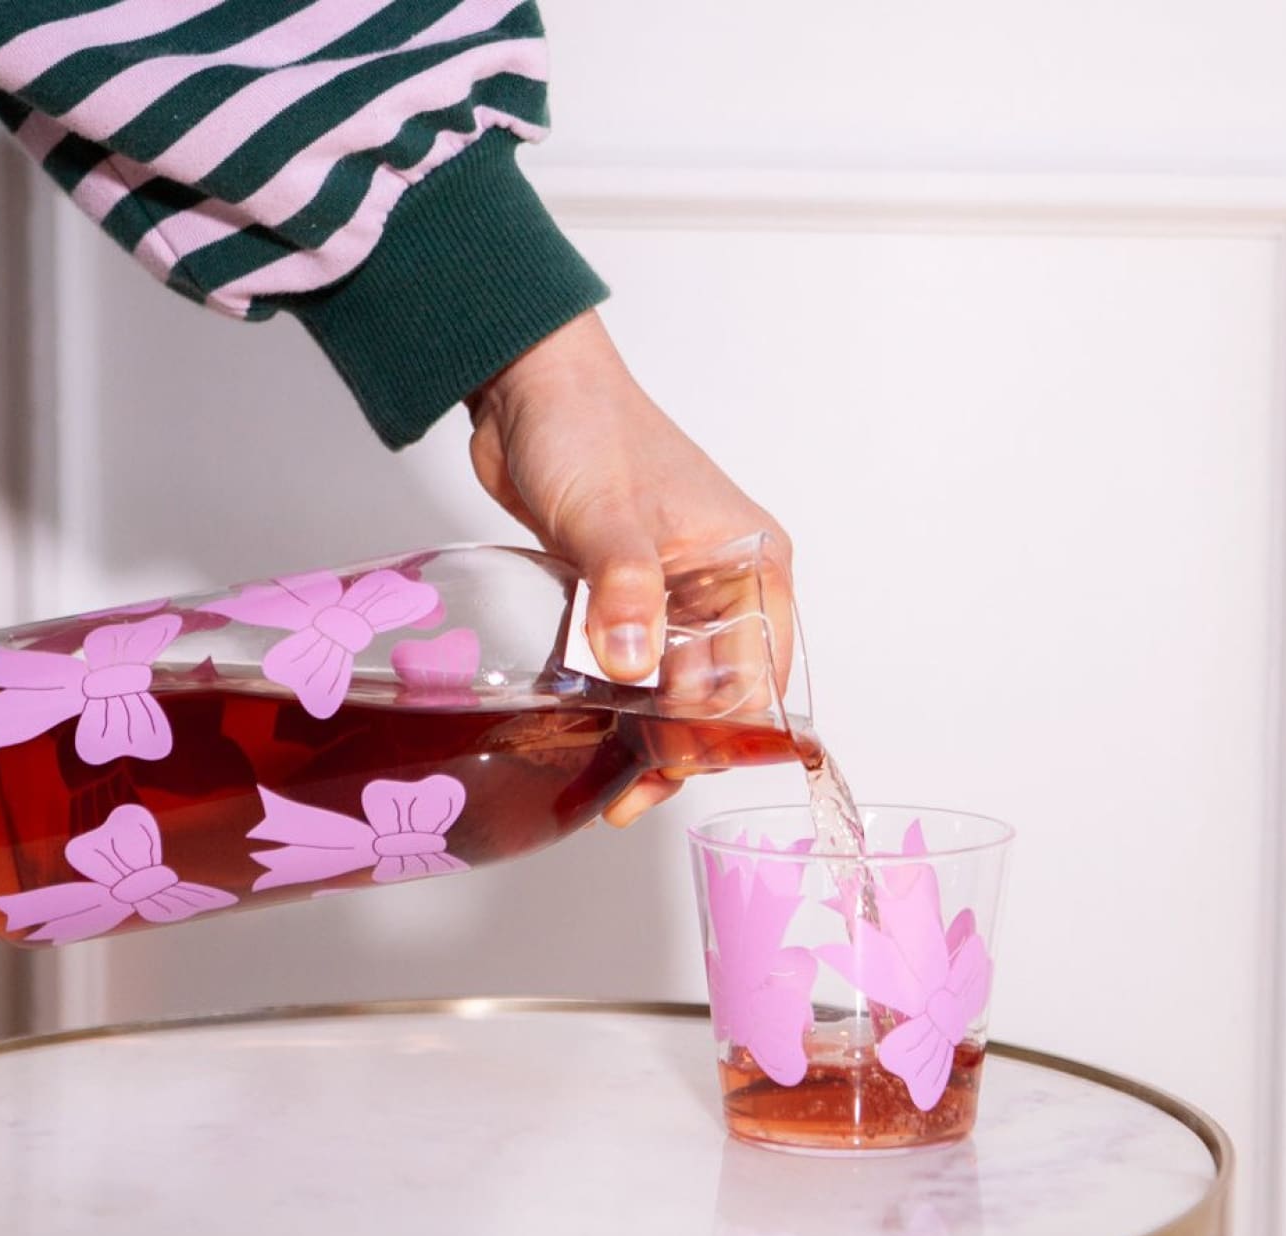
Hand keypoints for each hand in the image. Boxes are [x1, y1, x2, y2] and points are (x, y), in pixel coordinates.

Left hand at [465, 310, 792, 826]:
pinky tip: (595, 739)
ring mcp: (674, 594)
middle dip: (685, 746)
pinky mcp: (625, 599)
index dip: (721, 730)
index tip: (671, 765)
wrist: (527, 392)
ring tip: (615, 786)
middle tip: (634, 793)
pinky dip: (620, 706)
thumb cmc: (588, 429)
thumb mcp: (610, 515)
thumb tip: (635, 667)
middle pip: (722, 692)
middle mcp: (723, 585)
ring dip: (651, 735)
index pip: (758, 672)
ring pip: (678, 688)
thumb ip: (625, 591)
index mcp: (750, 563)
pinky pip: (635, 670)